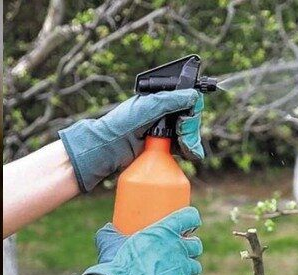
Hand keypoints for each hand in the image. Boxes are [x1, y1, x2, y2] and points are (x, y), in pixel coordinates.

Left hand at [58, 90, 203, 192]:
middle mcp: (162, 113)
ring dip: (191, 141)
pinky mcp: (158, 147)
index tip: (185, 125)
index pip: (186, 100)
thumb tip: (193, 96)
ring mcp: (160, 131)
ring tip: (189, 152)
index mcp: (159, 99)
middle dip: (191, 130)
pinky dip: (186, 150)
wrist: (103, 151)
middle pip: (188, 118)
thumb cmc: (119, 127)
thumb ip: (169, 101)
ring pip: (185, 133)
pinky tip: (188, 155)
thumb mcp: (145, 110)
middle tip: (185, 143)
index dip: (191, 113)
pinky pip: (178, 147)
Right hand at [80, 207, 203, 274]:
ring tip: (179, 274)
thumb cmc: (116, 263)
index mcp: (165, 230)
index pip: (190, 217)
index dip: (191, 221)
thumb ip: (111, 232)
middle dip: (190, 249)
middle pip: (196, 245)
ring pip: (196, 267)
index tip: (187, 227)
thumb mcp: (110, 241)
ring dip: (189, 270)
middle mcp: (178, 246)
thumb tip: (109, 228)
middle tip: (178, 254)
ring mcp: (182, 267)